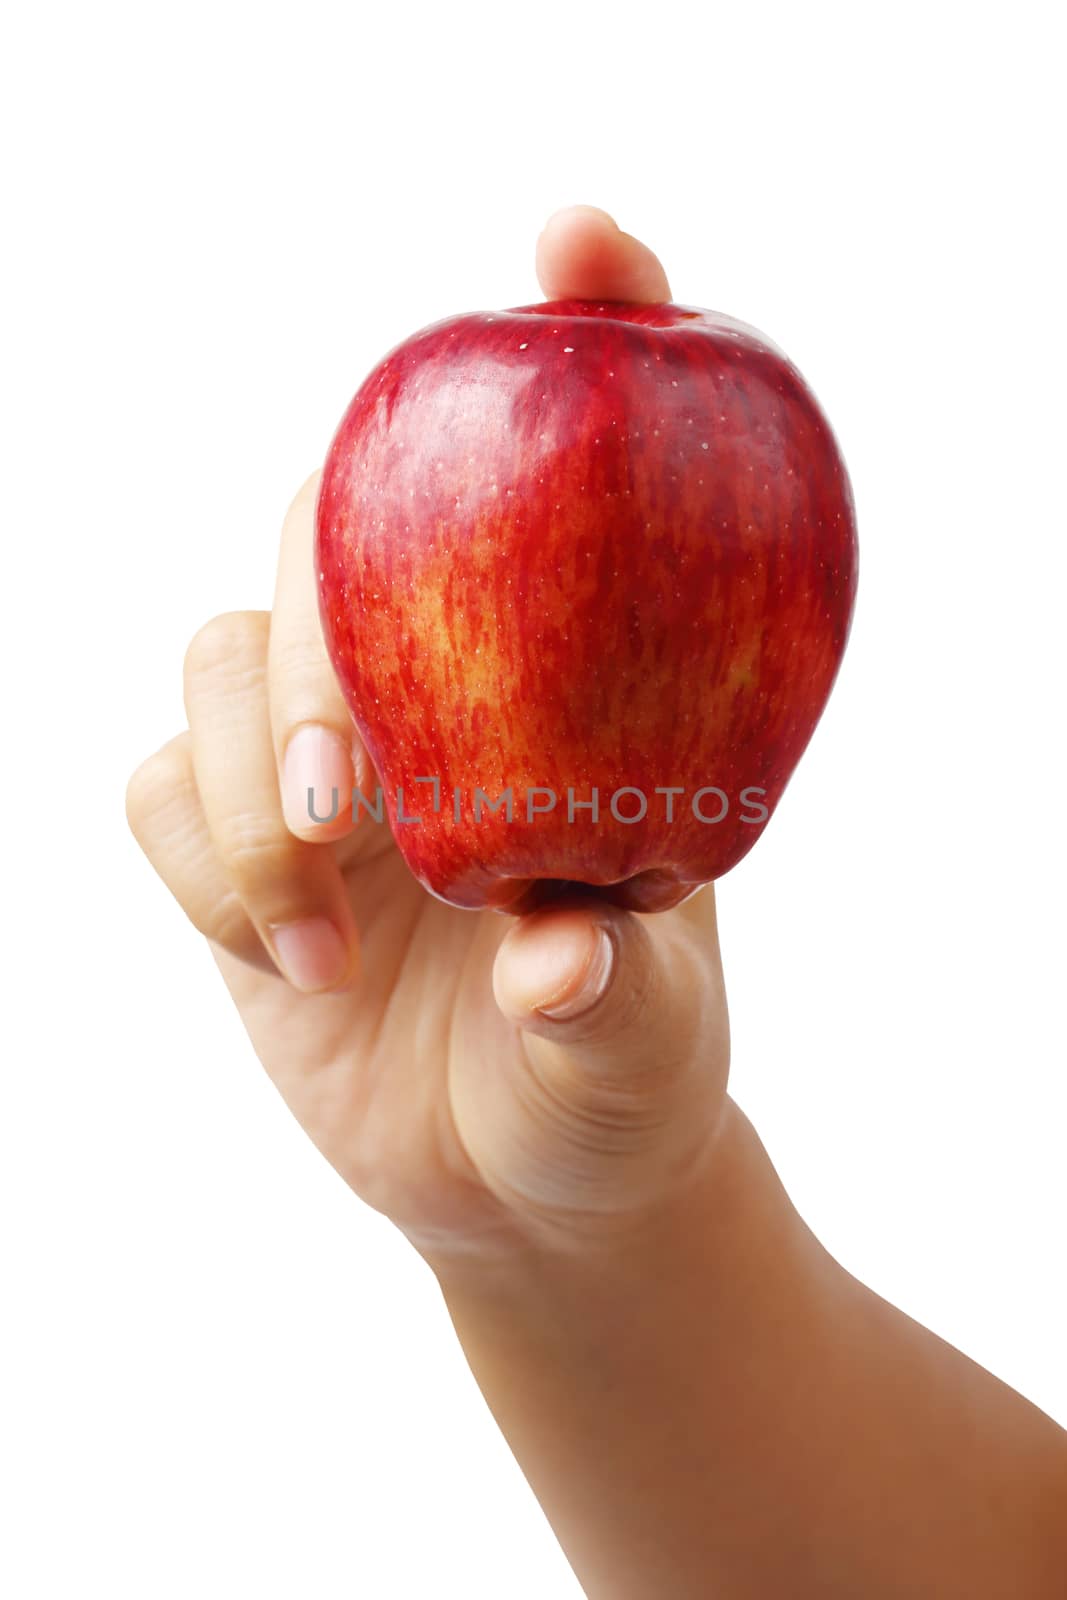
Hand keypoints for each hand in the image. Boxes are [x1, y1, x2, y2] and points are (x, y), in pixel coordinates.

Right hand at [126, 207, 730, 1267]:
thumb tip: (550, 955)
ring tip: (319, 926)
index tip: (574, 246)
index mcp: (565, 689)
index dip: (577, 322)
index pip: (564, 468)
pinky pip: (151, 790)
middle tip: (342, 795)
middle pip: (323, 523)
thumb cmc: (619, 1076)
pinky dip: (202, 869)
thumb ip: (608, 991)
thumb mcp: (647, 1040)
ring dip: (237, 786)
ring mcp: (318, 752)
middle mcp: (432, 685)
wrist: (529, 1182)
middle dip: (310, 637)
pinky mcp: (230, 840)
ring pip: (211, 651)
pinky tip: (296, 970)